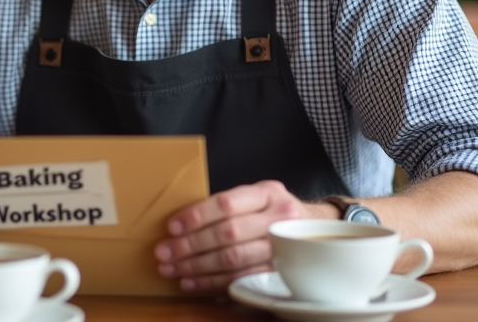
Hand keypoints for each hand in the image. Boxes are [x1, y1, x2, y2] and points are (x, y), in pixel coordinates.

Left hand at [154, 180, 313, 292]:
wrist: (313, 230)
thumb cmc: (272, 211)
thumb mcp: (256, 197)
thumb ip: (228, 206)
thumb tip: (180, 222)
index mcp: (268, 193)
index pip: (227, 204)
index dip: (197, 216)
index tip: (172, 227)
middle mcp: (279, 218)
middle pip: (228, 233)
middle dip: (190, 245)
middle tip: (164, 252)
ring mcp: (283, 247)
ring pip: (233, 259)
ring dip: (197, 267)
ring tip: (171, 269)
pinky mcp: (280, 272)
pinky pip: (241, 279)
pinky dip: (212, 283)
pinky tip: (192, 283)